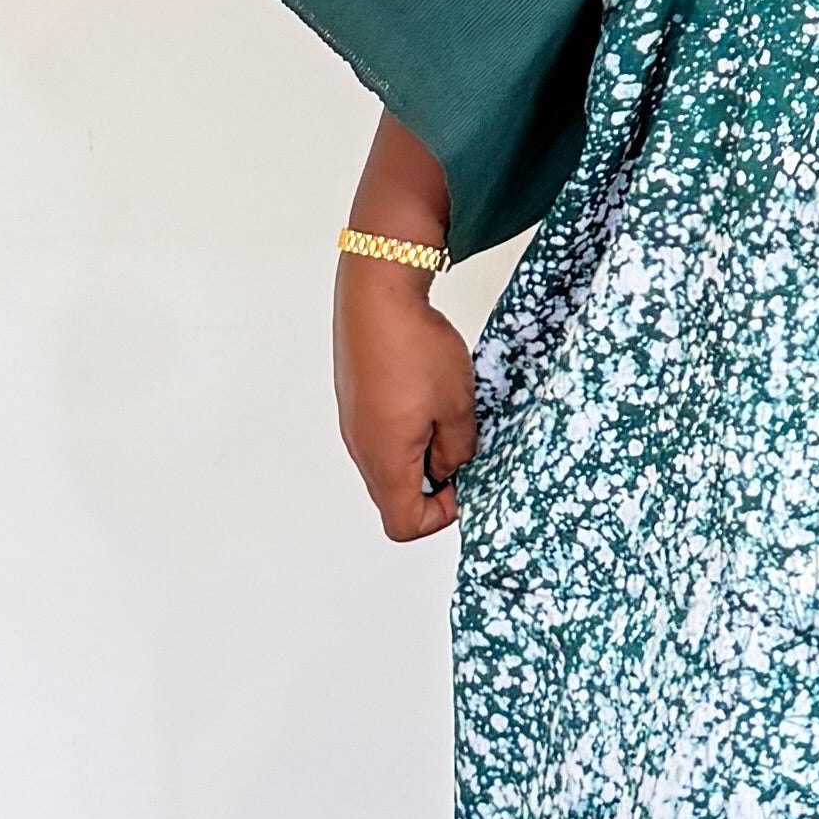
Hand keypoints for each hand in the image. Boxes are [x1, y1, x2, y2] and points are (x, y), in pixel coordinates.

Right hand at [332, 258, 476, 540]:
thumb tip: (450, 468)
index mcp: (385, 459)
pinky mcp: (356, 402)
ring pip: (388, 464)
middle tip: (460, 448)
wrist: (377, 294)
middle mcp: (362, 448)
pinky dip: (407, 430)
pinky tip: (427, 396)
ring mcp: (354, 424)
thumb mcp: (458, 406)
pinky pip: (381, 435)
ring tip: (446, 416)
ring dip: (421, 453)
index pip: (403, 524)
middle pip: (394, 496)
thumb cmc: (413, 346)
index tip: (464, 483)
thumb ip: (458, 450)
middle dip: (433, 484)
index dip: (440, 515)